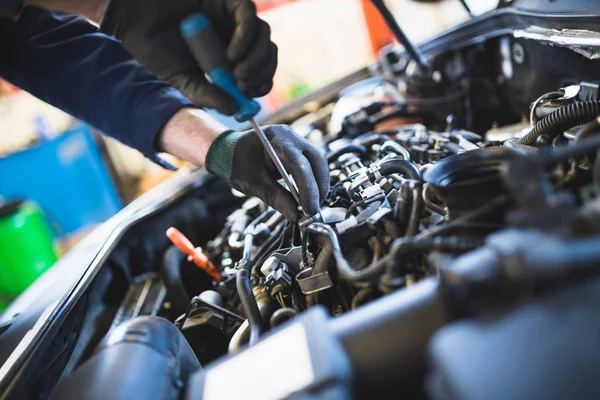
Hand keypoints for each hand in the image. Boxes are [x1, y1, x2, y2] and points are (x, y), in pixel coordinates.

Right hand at [100, 0, 276, 114]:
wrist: (131, 18)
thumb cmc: (154, 47)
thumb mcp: (182, 79)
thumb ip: (207, 94)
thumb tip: (234, 109)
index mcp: (227, 55)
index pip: (258, 69)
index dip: (260, 83)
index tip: (250, 96)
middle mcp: (233, 34)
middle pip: (266, 52)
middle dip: (262, 72)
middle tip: (244, 85)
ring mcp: (231, 15)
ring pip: (263, 35)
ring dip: (257, 59)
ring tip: (238, 73)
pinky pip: (248, 15)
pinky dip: (246, 37)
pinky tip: (232, 54)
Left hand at [205, 125, 329, 221]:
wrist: (228, 151)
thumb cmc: (236, 163)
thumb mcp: (252, 183)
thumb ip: (276, 198)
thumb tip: (296, 216)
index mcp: (276, 138)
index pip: (299, 164)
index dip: (308, 188)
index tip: (309, 209)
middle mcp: (290, 136)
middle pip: (316, 160)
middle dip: (319, 187)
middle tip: (314, 210)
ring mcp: (296, 141)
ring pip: (318, 162)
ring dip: (319, 185)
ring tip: (312, 206)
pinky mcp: (298, 150)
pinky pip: (313, 165)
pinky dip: (314, 182)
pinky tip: (309, 197)